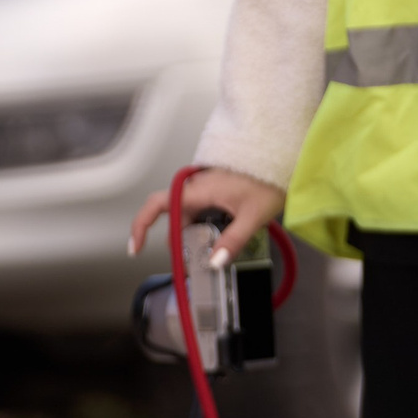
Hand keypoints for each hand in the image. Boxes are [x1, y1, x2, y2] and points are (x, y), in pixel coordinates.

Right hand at [128, 167, 285, 268]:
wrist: (282, 153)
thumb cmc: (268, 179)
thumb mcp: (253, 216)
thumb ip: (233, 241)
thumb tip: (214, 262)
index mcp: (199, 190)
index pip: (157, 205)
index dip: (141, 225)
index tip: (135, 247)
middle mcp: (198, 186)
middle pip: (176, 217)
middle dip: (180, 241)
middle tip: (192, 264)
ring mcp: (207, 186)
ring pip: (190, 214)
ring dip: (196, 234)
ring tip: (214, 251)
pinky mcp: (217, 187)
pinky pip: (202, 208)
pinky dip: (205, 225)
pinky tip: (223, 235)